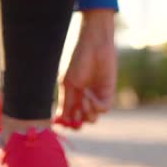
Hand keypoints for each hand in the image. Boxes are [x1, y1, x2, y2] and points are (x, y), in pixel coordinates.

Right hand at [54, 9, 116, 128]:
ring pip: (92, 118)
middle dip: (76, 122)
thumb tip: (60, 120)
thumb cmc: (76, 58)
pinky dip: (94, 106)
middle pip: (81, 122)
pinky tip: (88, 94)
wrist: (93, 43)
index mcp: (72, 95)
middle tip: (74, 115)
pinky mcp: (108, 92)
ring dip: (86, 113)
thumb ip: (66, 102)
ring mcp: (96, 96)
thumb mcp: (67, 82)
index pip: (69, 117)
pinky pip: (103, 108)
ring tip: (82, 99)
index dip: (65, 123)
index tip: (59, 123)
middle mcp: (84, 98)